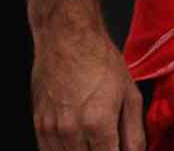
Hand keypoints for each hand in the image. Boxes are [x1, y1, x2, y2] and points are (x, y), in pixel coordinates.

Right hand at [27, 0, 143, 150]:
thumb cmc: (97, 58)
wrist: (66, 34)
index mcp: (97, 125)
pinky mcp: (38, 121)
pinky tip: (75, 146)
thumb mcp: (130, 96)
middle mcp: (71, 129)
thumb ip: (135, 135)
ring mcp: (51, 126)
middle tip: (108, 146)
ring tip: (92, 145)